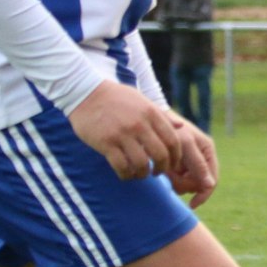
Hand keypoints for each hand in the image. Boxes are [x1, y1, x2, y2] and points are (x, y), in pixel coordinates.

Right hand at [67, 80, 183, 179]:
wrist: (85, 92)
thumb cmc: (117, 98)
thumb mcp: (143, 101)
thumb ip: (162, 115)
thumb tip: (181, 127)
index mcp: (152, 113)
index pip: (173, 141)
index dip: (176, 157)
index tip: (172, 164)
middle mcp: (140, 124)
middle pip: (160, 155)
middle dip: (162, 168)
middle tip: (157, 173)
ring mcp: (122, 134)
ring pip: (141, 164)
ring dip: (143, 174)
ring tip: (140, 174)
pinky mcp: (106, 143)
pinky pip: (121, 166)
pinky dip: (126, 175)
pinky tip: (125, 174)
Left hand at [167, 117, 219, 206]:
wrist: (151, 119)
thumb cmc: (170, 128)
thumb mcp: (186, 145)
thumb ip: (198, 165)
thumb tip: (210, 185)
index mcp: (207, 150)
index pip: (211, 181)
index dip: (203, 195)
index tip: (192, 205)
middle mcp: (201, 156)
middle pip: (198, 184)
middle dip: (185, 184)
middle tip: (171, 176)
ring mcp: (189, 161)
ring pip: (187, 184)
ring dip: (176, 181)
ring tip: (166, 170)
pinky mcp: (177, 164)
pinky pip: (177, 179)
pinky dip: (170, 178)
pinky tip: (163, 170)